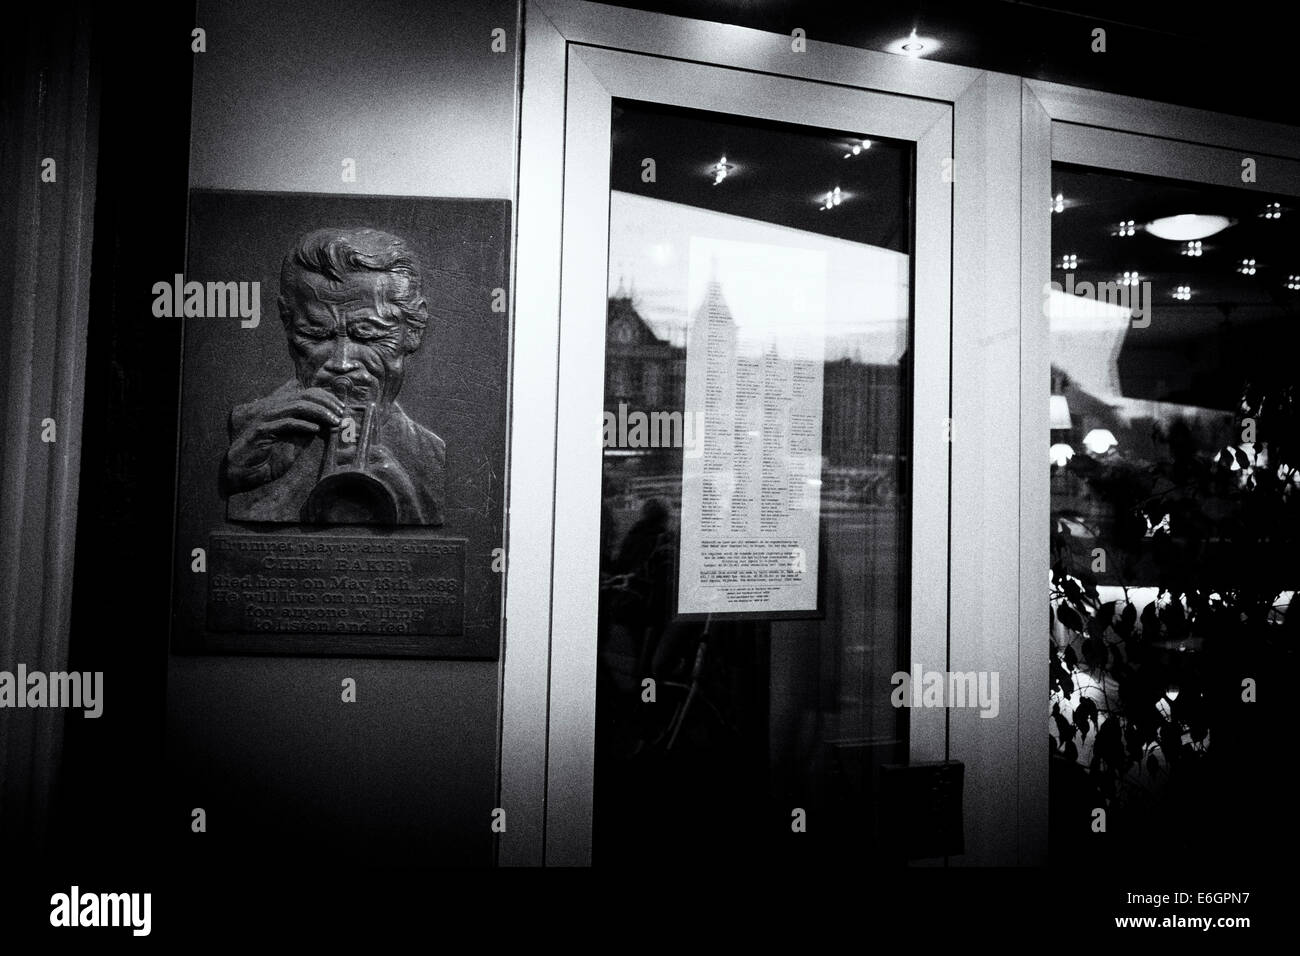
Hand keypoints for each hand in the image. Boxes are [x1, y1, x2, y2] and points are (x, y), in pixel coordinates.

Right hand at [224, 384, 347, 491]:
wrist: (246, 472)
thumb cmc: (269, 459)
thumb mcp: (294, 442)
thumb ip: (307, 431)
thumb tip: (327, 423)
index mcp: (282, 409)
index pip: (307, 393)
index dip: (326, 398)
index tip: (341, 408)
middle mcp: (274, 409)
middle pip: (304, 396)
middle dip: (326, 403)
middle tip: (341, 413)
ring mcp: (267, 418)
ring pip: (297, 406)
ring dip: (319, 412)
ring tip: (333, 421)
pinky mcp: (262, 431)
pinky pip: (286, 423)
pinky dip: (303, 424)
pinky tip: (316, 429)